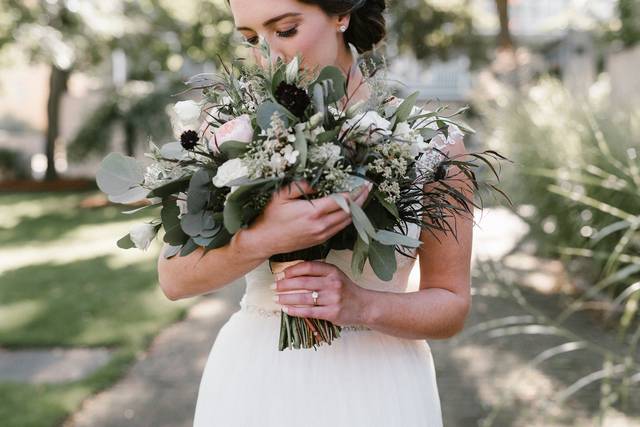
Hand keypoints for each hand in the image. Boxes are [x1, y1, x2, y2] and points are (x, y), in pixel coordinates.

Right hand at [248, 180, 371, 257]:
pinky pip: (339, 229)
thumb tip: (319, 180)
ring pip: (347, 222)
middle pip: (350, 212)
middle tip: (368, 188)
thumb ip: (301, 185)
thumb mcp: (281, 195)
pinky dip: (347, 219)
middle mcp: (321, 225)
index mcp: (313, 212)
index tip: (364, 183)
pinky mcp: (320, 241)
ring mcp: (321, 235)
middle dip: (361, 199)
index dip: (356, 191)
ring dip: (357, 210)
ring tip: (362, 197)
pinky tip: (349, 211)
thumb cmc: (270, 216)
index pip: (342, 201)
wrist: (264, 241)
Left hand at [272, 260, 371, 326]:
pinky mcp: (331, 313)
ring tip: (276, 299)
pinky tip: (286, 309)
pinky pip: (309, 312)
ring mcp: (332, 298)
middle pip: (303, 282)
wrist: (364, 306)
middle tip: (273, 286)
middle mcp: (333, 283)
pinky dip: (295, 311)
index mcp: (332, 271)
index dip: (292, 270)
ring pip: (304, 298)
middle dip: (285, 285)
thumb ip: (318, 272)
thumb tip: (291, 272)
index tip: (282, 274)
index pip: (308, 267)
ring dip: (286, 298)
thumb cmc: (346, 290)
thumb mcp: (335, 275)